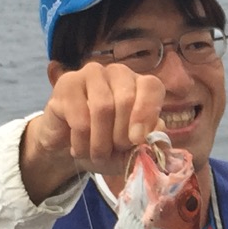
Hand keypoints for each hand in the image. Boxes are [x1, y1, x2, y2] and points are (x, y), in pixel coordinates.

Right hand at [20, 62, 166, 202]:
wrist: (69, 147)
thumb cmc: (106, 145)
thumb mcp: (132, 152)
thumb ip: (150, 145)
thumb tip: (160, 135)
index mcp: (140, 85)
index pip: (152, 87)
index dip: (147, 113)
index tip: (137, 140)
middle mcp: (118, 73)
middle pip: (126, 99)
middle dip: (121, 135)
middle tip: (113, 151)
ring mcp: (91, 74)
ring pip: (102, 108)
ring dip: (100, 142)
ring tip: (97, 154)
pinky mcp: (67, 83)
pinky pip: (79, 117)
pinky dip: (82, 142)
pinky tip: (79, 149)